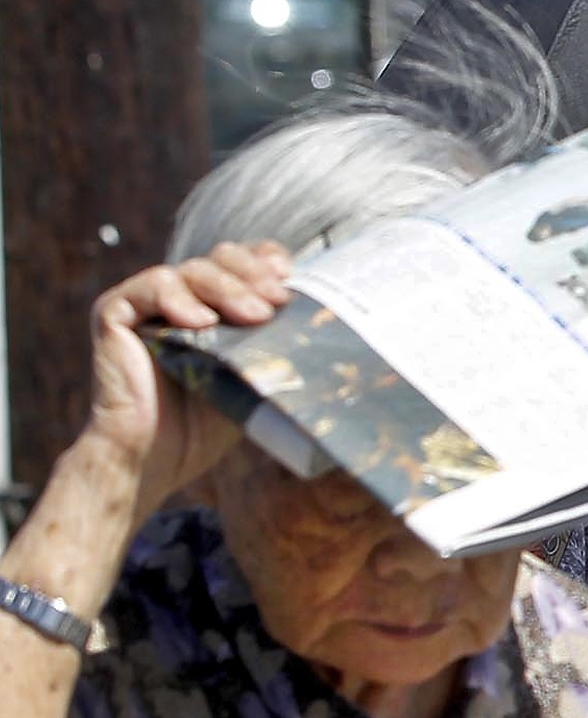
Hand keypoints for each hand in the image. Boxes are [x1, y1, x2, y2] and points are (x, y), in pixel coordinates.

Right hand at [83, 243, 293, 511]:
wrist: (155, 459)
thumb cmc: (207, 424)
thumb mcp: (255, 377)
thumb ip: (279, 347)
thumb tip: (342, 330)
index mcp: (217, 304)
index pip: (246, 262)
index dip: (268, 262)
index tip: (292, 279)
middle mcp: (183, 296)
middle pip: (223, 259)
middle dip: (254, 275)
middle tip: (279, 300)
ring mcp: (147, 302)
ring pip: (192, 270)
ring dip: (228, 288)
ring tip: (254, 315)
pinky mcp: (115, 312)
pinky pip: (150, 287)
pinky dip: (177, 298)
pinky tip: (200, 322)